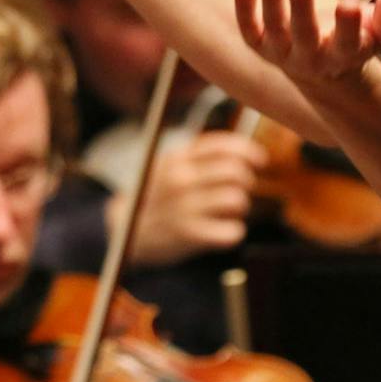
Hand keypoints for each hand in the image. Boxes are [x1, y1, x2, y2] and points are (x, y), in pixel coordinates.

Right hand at [115, 131, 262, 266]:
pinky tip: (223, 230)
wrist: (121, 229)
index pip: (224, 146)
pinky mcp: (189, 235)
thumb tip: (247, 152)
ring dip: (240, 207)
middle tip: (240, 189)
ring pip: (237, 200)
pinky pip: (232, 231)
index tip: (259, 160)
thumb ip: (201, 155)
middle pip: (236, 173)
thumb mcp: (169, 165)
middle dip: (245, 181)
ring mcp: (184, 207)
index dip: (249, 151)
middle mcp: (181, 179)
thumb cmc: (156, 196)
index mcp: (177, 158)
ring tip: (228, 212)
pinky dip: (234, 231)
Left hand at [233, 0, 380, 90]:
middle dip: (302, 7)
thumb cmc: (357, 41)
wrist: (323, 69)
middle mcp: (311, 58)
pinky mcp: (260, 44)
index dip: (349, 25)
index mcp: (345, 56)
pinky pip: (249, 26)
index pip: (347, 43)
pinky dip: (244, 5)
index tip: (350, 3)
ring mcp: (282, 52)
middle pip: (304, 34)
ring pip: (273, 26)